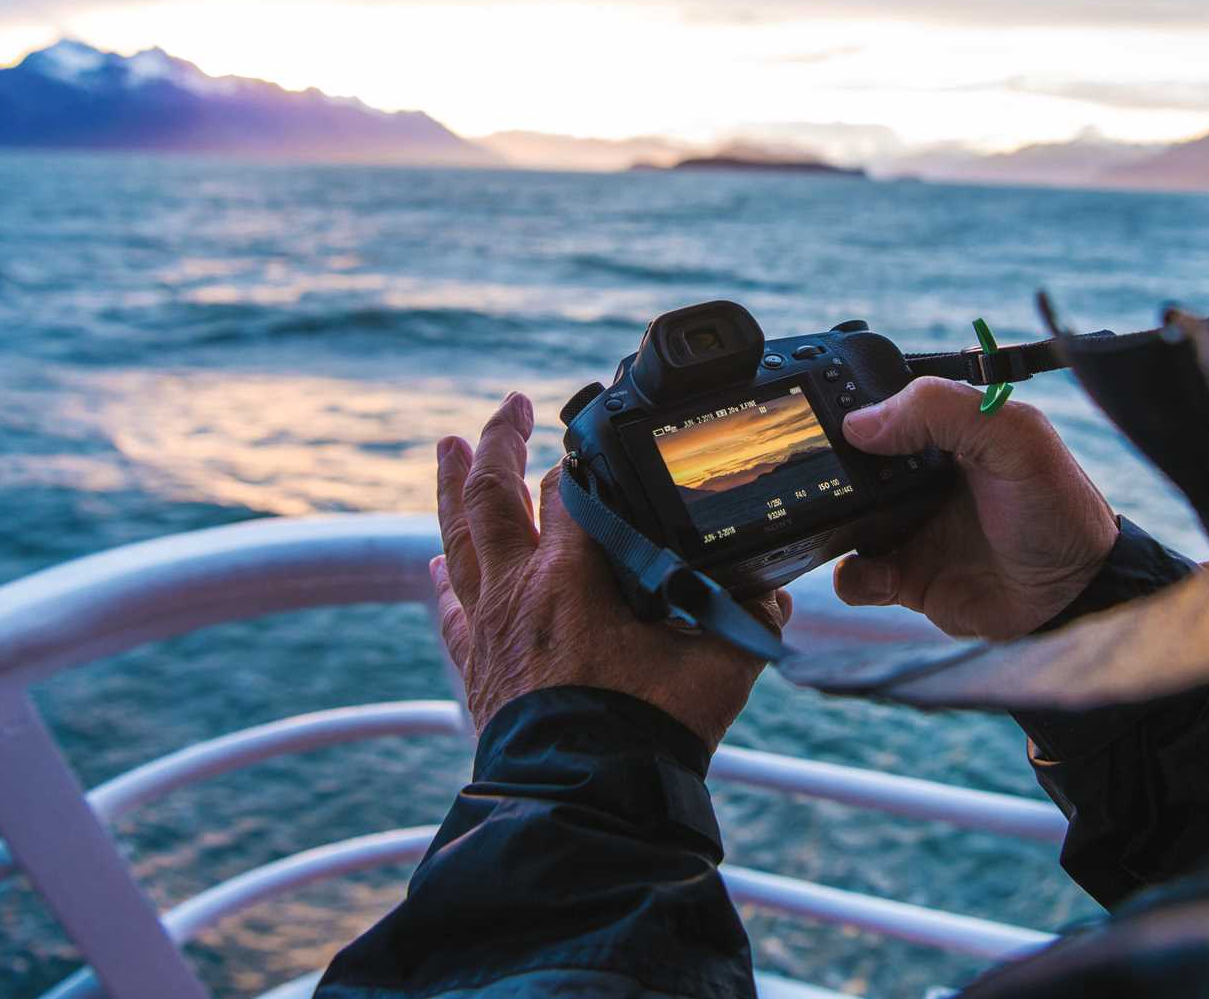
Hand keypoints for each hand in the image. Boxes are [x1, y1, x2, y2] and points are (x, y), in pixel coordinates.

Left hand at [432, 392, 789, 748]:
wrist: (587, 803)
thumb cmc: (649, 732)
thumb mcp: (720, 665)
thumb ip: (744, 615)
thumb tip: (769, 585)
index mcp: (574, 577)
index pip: (571, 492)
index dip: (584, 459)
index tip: (594, 437)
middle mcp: (519, 591)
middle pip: (493, 494)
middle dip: (500, 442)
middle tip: (510, 406)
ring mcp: (490, 627)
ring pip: (459, 537)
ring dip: (452, 487)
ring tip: (447, 447)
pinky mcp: (476, 667)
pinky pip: (451, 607)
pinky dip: (444, 577)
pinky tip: (439, 562)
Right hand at [835, 378, 1117, 640]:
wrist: (1074, 593)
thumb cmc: (1057, 507)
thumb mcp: (1013, 437)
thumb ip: (941, 411)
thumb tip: (860, 424)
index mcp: (943, 433)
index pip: (881, 409)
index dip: (851, 410)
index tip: (828, 420)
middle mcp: (919, 478)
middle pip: (850, 466)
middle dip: (827, 472)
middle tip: (821, 478)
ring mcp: (909, 528)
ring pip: (841, 520)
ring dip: (830, 526)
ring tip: (849, 529)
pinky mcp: (906, 577)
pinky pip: (855, 577)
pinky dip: (851, 578)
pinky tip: (881, 575)